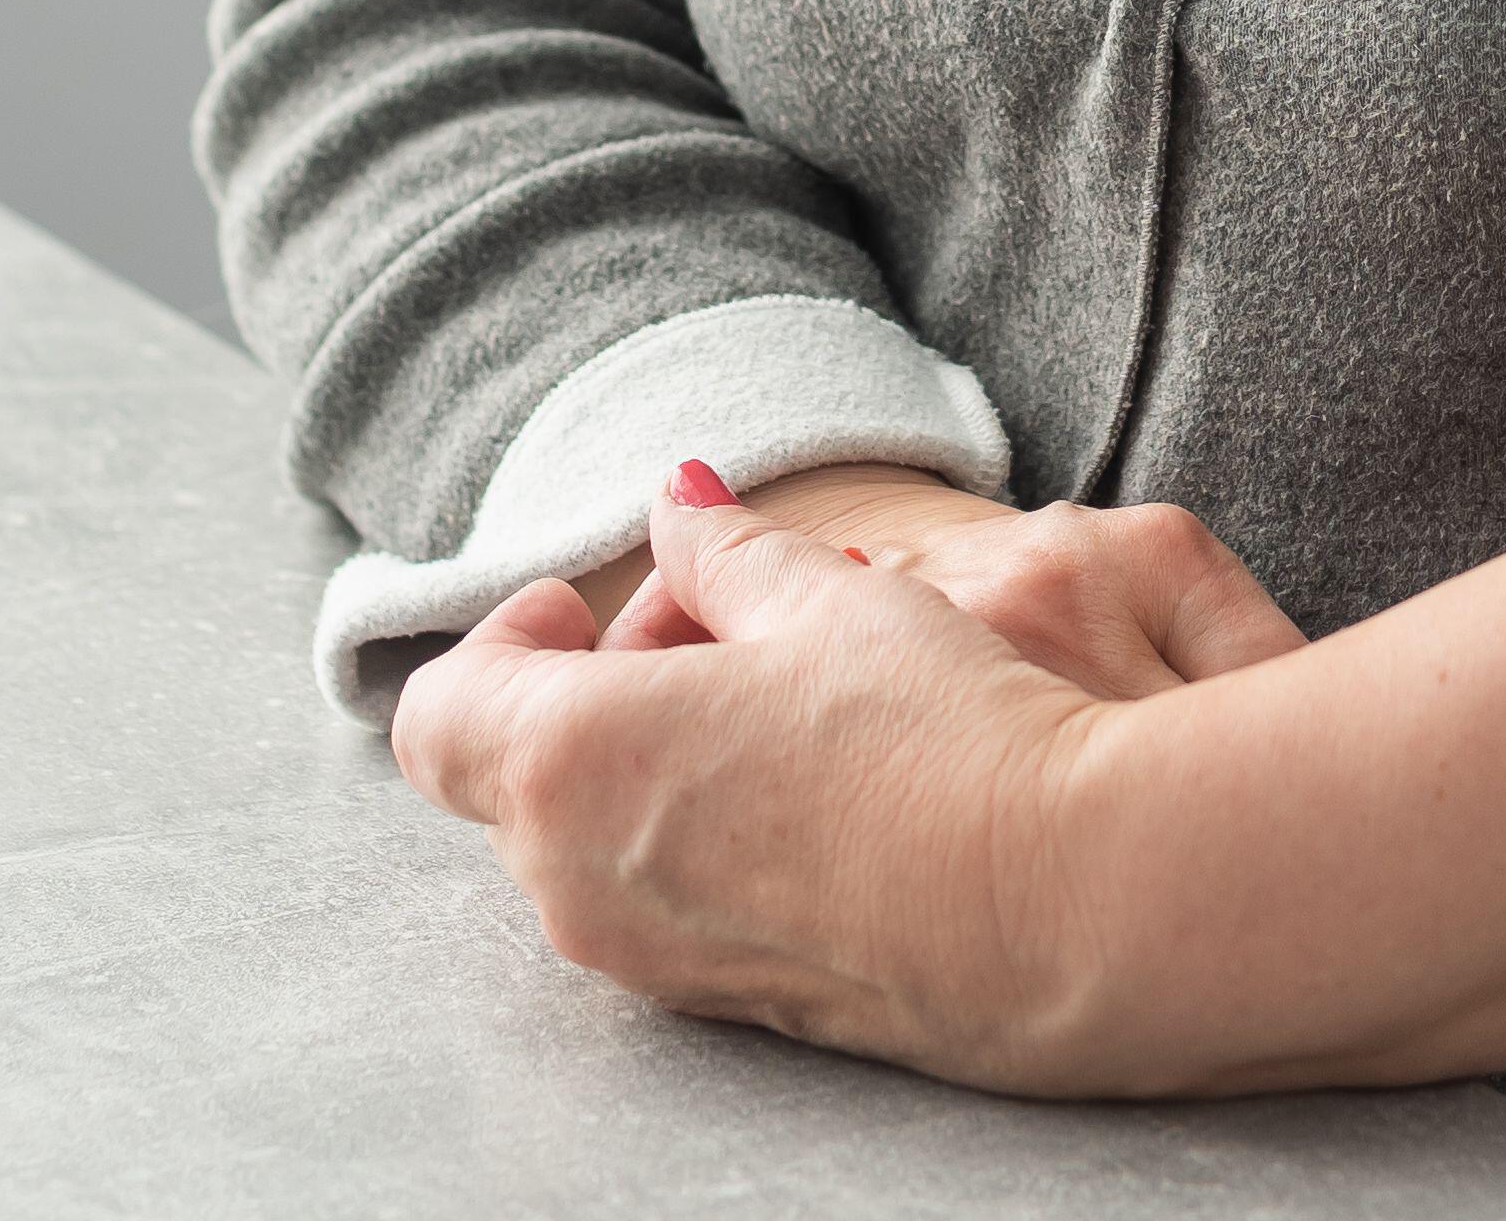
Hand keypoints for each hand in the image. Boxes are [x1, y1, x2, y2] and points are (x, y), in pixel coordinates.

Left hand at [401, 469, 1188, 1088]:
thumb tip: (679, 502)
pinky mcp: (727, 1003)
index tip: (582, 601)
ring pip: (593, 842)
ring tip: (787, 694)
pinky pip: (663, 903)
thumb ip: (725, 551)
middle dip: (600, 682)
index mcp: (571, 764)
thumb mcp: (830, 597)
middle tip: (717, 623)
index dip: (498, 643)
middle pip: (522, 772)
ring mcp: (651, 960)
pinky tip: (822, 781)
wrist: (1065, 906)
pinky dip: (700, 831)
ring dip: (652, 756)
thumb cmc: (940, 735)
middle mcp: (580, 884)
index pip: (440, 713)